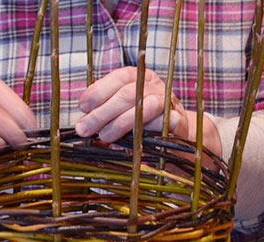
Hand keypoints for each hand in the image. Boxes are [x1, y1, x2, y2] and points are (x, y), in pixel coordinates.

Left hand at [75, 67, 220, 157]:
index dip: (99, 91)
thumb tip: (82, 125)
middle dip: (102, 112)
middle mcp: (156, 86)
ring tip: (104, 137)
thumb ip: (105, 115)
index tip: (82, 107)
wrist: (179, 140)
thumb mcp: (123, 115)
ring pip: (144, 106)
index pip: (119, 78)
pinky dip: (146, 132)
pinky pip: (163, 124)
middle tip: (84, 129)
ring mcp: (170, 103)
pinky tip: (132, 142)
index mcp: (140, 78)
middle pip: (128, 93)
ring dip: (120, 122)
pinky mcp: (180, 122)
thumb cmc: (144, 126)